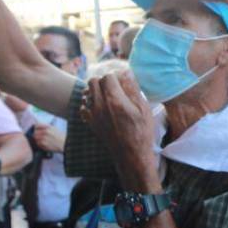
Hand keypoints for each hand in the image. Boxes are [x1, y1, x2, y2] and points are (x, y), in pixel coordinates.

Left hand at [32, 123, 66, 153]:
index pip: (37, 126)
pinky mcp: (44, 145)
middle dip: (36, 135)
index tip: (36, 130)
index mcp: (47, 127)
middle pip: (35, 133)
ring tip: (42, 141)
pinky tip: (44, 144)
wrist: (65, 143)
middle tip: (38, 136)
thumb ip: (46, 127)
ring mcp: (44, 139)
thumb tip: (39, 128)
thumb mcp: (54, 128)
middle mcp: (45, 132)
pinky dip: (40, 144)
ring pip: (36, 139)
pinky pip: (38, 144)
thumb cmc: (60, 136)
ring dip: (37, 140)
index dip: (36, 128)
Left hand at [84, 72, 158, 190]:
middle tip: (115, 87)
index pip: (107, 76)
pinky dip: (89, 104)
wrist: (131, 154)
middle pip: (93, 81)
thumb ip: (133, 88)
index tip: (123, 81)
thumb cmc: (141, 132)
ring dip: (95, 91)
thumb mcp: (143, 108)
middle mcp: (99, 105)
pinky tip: (100, 108)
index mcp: (114, 99)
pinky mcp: (91, 123)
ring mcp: (93, 115)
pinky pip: (83, 107)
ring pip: (86, 93)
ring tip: (107, 96)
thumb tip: (126, 73)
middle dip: (103, 81)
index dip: (116, 76)